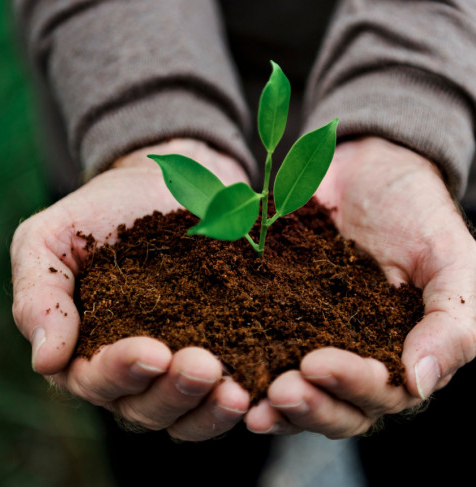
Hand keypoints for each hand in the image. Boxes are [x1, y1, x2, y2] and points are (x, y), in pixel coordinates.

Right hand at [11, 139, 252, 439]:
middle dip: (172, 393)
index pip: (92, 379)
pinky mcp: (218, 359)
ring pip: (185, 417)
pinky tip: (258, 391)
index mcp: (78, 352)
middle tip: (203, 366)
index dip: (121, 371)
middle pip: (142, 409)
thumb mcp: (48, 239)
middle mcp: (126, 375)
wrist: (160, 182)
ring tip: (234, 390)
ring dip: (207, 410)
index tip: (152, 351)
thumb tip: (45, 362)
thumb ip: (38, 295)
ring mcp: (172, 373)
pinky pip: (223, 400)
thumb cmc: (95, 213)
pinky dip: (238, 403)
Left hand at [245, 136, 475, 437]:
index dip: (350, 387)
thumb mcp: (454, 260)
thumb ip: (454, 322)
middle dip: (307, 406)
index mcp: (400, 359)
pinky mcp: (267, 322)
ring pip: (292, 395)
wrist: (364, 170)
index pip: (380, 395)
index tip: (316, 364)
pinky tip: (218, 370)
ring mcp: (306, 345)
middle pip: (332, 409)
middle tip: (278, 390)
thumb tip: (419, 384)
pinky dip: (238, 368)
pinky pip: (252, 354)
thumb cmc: (418, 215)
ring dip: (271, 405)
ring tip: (247, 401)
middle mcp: (352, 363)